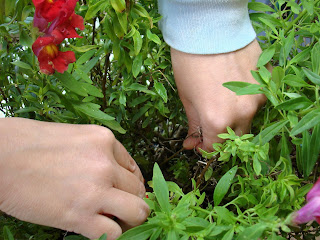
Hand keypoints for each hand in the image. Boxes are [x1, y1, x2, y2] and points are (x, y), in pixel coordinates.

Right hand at [0, 118, 148, 239]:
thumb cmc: (30, 144)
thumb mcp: (75, 137)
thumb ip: (99, 154)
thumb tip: (115, 174)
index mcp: (105, 140)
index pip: (134, 169)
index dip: (132, 184)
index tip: (126, 193)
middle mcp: (105, 164)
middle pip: (138, 190)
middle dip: (132, 201)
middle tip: (120, 208)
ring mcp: (95, 190)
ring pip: (137, 212)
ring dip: (129, 220)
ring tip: (115, 221)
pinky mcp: (79, 216)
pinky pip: (113, 234)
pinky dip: (111, 235)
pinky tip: (97, 229)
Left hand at [171, 40, 266, 151]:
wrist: (209, 28)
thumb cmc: (190, 63)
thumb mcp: (187, 98)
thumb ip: (194, 125)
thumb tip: (192, 144)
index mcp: (219, 120)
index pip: (215, 148)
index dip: (204, 148)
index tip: (198, 141)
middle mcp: (243, 113)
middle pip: (235, 136)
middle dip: (221, 133)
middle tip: (210, 120)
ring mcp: (258, 97)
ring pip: (248, 117)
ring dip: (235, 115)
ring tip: (221, 96)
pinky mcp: (266, 81)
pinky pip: (257, 98)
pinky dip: (245, 97)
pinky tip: (233, 85)